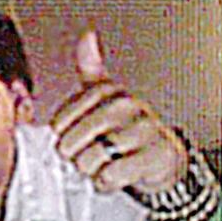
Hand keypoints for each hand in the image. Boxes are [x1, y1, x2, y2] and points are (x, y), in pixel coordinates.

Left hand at [50, 31, 187, 193]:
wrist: (162, 156)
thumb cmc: (126, 127)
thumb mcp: (106, 96)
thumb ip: (90, 70)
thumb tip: (88, 37)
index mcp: (106, 91)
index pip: (59, 123)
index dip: (63, 139)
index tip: (77, 139)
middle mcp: (124, 106)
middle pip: (71, 144)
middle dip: (76, 157)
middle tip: (91, 155)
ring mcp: (141, 130)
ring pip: (89, 161)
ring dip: (91, 171)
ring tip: (104, 164)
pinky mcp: (153, 156)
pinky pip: (110, 176)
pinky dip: (106, 183)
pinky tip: (115, 175)